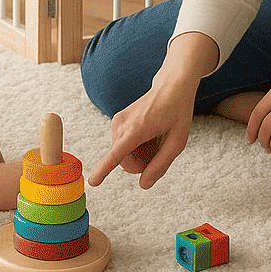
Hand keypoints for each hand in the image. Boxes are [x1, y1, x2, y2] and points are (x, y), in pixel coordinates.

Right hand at [88, 33, 217, 189]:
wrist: (170, 86)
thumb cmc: (177, 113)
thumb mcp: (177, 142)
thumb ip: (160, 165)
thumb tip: (143, 185)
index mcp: (138, 129)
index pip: (117, 153)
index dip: (104, 169)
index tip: (93, 182)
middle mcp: (122, 123)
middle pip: (125, 161)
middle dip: (140, 164)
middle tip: (158, 149)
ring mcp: (117, 121)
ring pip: (122, 155)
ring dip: (138, 154)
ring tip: (154, 138)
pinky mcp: (116, 120)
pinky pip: (121, 145)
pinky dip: (134, 146)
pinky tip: (147, 134)